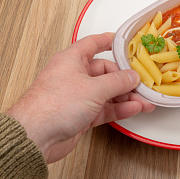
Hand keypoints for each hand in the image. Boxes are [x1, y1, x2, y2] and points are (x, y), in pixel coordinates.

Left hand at [7, 32, 155, 163]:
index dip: (109, 41)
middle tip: (141, 84)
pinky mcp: (81, 115)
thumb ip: (117, 82)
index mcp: (72, 60)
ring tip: (144, 101)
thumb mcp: (94, 88)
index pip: (93, 44)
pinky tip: (133, 109)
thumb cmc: (53, 106)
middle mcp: (74, 76)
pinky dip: (119, 109)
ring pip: (108, 92)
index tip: (124, 42)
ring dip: (126, 97)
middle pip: (105, 72)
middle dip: (125, 79)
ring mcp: (78, 96)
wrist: (35, 137)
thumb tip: (132, 77)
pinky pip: (105, 108)